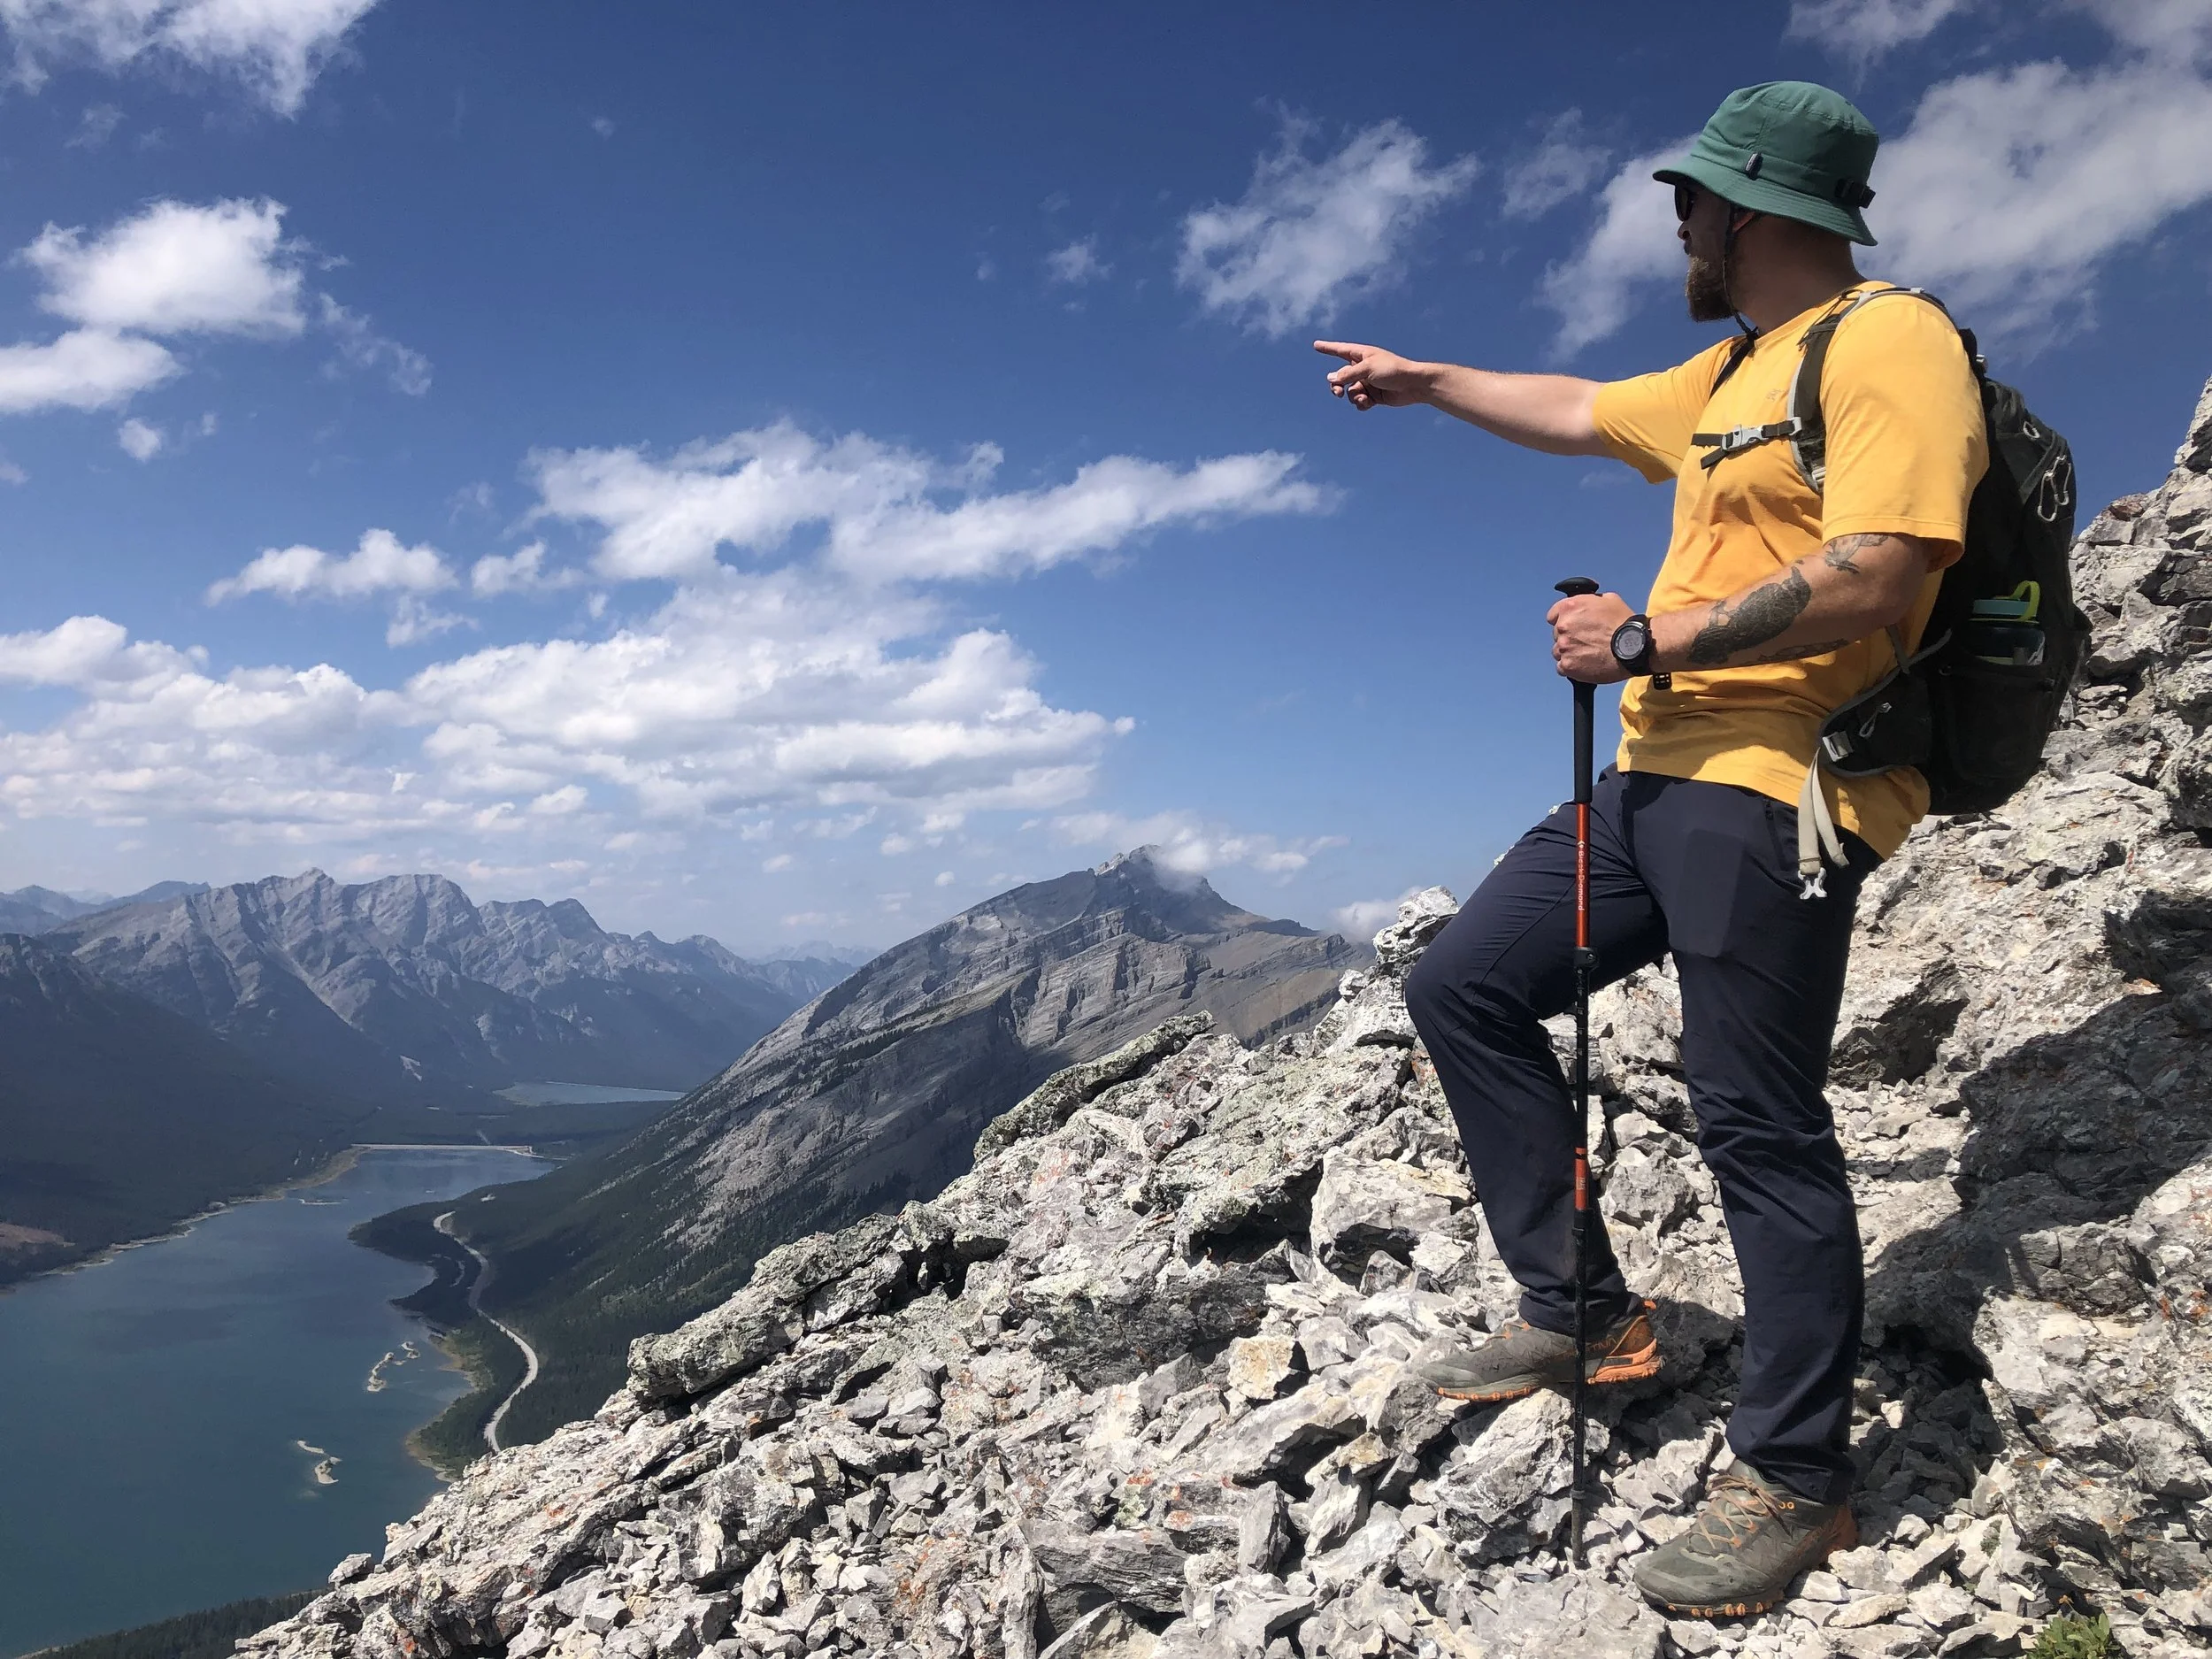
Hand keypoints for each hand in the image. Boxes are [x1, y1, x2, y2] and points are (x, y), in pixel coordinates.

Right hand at [1313, 341, 1430, 410]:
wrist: (1413, 385)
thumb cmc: (1392, 370)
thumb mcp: (1367, 369)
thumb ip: (1347, 374)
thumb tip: (1330, 378)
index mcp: (1362, 355)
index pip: (1340, 350)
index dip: (1328, 348)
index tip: (1316, 345)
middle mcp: (1362, 368)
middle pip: (1340, 377)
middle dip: (1337, 386)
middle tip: (1337, 393)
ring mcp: (1367, 382)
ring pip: (1350, 392)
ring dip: (1354, 396)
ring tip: (1365, 397)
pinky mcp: (1373, 395)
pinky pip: (1359, 401)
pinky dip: (1362, 403)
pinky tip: (1369, 402)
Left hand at [1546, 590, 1633, 682]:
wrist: (1633, 647)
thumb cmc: (1624, 623)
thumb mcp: (1608, 600)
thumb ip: (1590, 601)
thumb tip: (1586, 603)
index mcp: (1569, 607)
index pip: (1553, 616)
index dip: (1563, 621)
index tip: (1572, 627)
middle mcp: (1562, 626)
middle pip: (1557, 634)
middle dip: (1569, 637)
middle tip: (1586, 641)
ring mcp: (1563, 647)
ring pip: (1558, 651)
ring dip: (1569, 653)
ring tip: (1588, 654)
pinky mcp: (1567, 665)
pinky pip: (1562, 667)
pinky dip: (1572, 667)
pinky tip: (1586, 665)